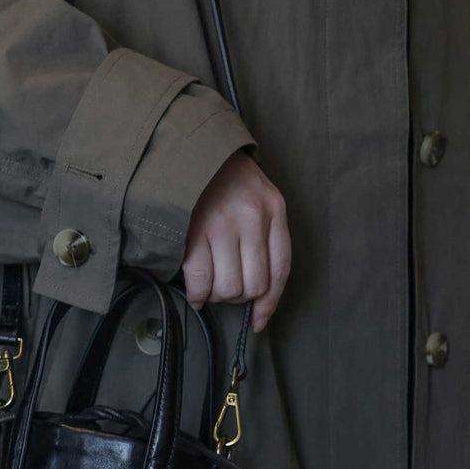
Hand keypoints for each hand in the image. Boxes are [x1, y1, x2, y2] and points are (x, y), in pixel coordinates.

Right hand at [181, 150, 291, 331]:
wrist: (189, 147)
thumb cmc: (224, 178)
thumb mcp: (259, 197)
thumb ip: (265, 236)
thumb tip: (257, 292)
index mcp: (273, 209)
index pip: (280, 269)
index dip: (269, 303)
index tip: (258, 320)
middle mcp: (251, 217)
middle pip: (253, 284)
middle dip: (239, 296)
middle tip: (226, 288)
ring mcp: (221, 224)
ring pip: (228, 287)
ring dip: (218, 296)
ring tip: (210, 286)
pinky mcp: (193, 230)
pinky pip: (200, 280)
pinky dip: (197, 295)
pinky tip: (196, 294)